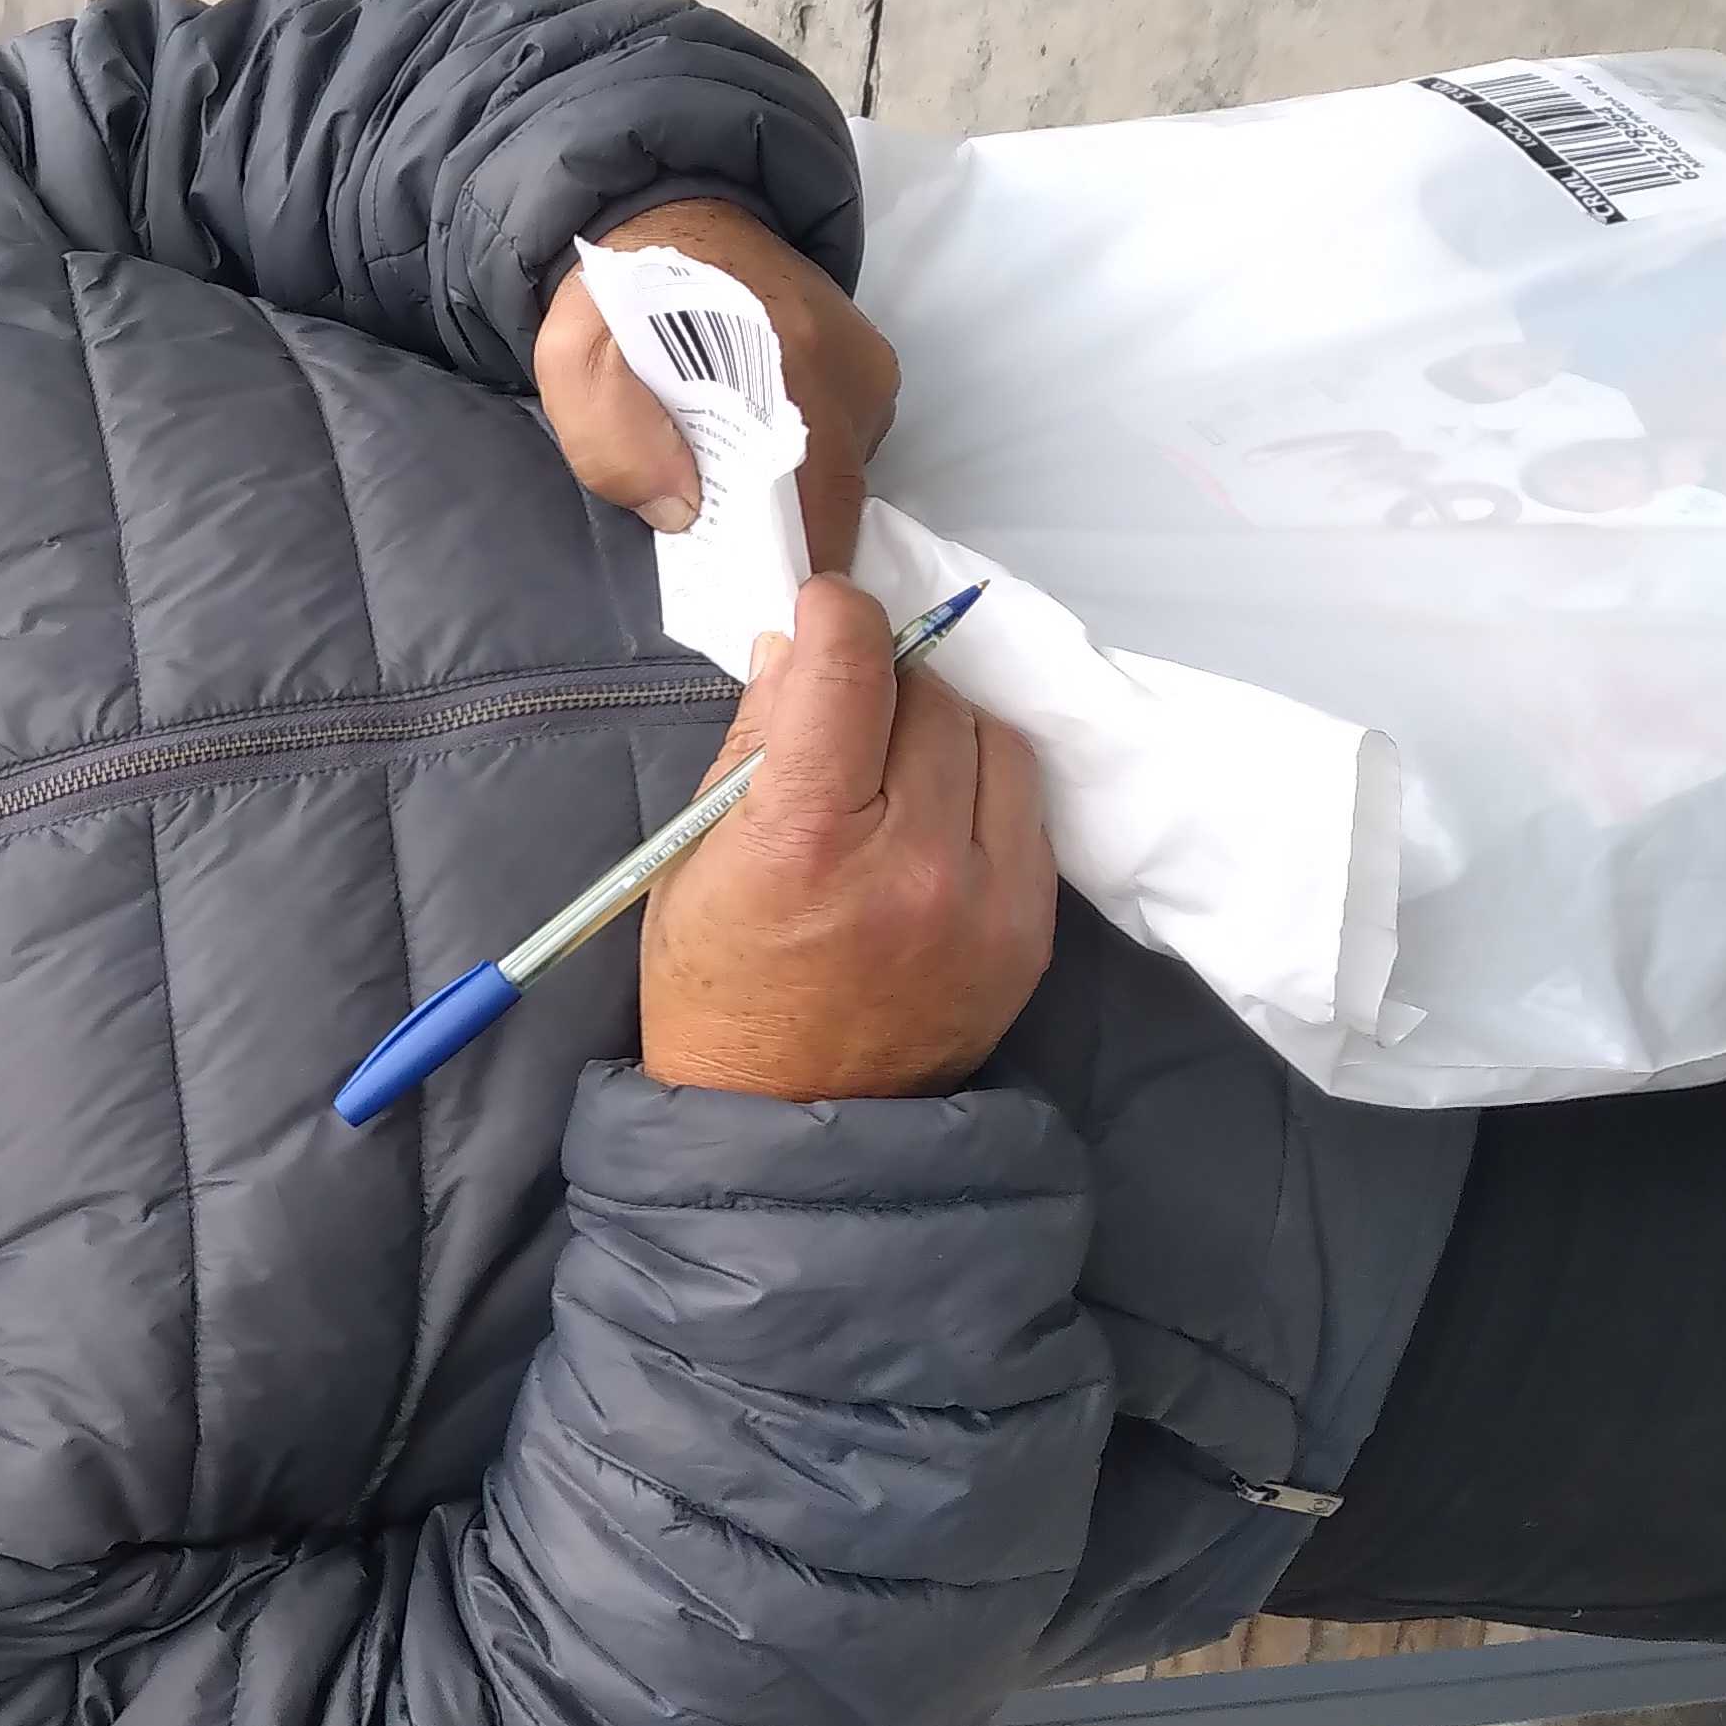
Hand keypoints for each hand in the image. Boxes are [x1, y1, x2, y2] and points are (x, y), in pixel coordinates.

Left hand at [536, 198, 899, 574]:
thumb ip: (614, 440)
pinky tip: (753, 463)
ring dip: (792, 503)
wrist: (666, 213)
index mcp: (790, 364)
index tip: (746, 598)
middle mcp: (851, 367)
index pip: (816, 507)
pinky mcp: (868, 364)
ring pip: (842, 477)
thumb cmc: (617, 297)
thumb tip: (685, 513)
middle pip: (835, 500)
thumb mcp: (576, 360)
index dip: (782, 564)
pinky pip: (845, 447)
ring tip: (733, 507)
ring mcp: (868, 364)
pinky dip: (802, 469)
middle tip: (727, 562)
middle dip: (785, 540)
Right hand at [638, 577, 1051, 1100]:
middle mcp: (913, 864)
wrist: (785, 1121)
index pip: (853, 672)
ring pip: (992, 738)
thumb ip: (755, 740)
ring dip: (940, 728)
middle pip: (928, 697)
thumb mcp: (696, 857)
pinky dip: (978, 789)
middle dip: (882, 684)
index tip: (824, 604)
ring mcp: (985, 900)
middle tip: (842, 712)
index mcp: (808, 841)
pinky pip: (1023, 805)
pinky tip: (934, 818)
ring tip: (893, 767)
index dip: (839, 614)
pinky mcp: (1029, 929)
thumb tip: (801, 647)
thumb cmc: (717, 988)